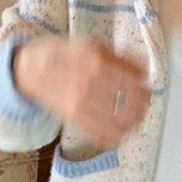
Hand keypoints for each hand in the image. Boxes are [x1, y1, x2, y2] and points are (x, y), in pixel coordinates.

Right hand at [13, 38, 151, 148]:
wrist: (33, 69)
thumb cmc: (66, 55)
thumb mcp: (94, 45)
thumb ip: (121, 57)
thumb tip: (144, 70)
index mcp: (97, 63)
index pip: (132, 84)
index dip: (145, 91)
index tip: (148, 92)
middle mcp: (90, 85)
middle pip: (128, 106)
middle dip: (141, 108)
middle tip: (144, 106)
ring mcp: (81, 105)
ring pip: (117, 124)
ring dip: (132, 124)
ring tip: (135, 120)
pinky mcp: (74, 120)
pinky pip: (99, 135)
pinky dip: (114, 137)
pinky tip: (120, 132)